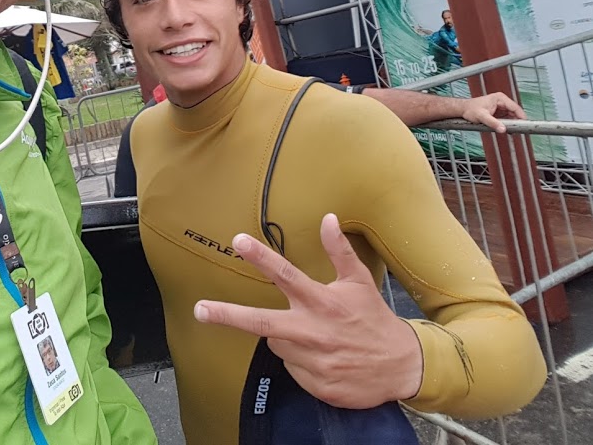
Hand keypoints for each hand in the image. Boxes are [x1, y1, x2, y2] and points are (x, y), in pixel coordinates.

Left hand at [193, 214, 422, 408]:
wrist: (402, 367)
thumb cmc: (375, 319)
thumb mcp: (360, 282)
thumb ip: (339, 251)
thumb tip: (328, 218)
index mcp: (323, 302)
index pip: (286, 275)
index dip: (261, 257)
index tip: (238, 241)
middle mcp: (314, 331)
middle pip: (262, 322)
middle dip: (227, 315)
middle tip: (199, 310)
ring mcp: (313, 360)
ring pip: (277, 343)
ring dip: (287, 337)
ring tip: (315, 335)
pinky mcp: (315, 384)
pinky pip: (292, 367)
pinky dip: (300, 360)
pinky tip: (322, 357)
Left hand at [459, 92, 524, 132]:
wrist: (463, 109)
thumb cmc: (470, 109)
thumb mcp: (482, 117)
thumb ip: (493, 123)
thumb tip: (503, 129)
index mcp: (500, 98)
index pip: (515, 107)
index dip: (521, 116)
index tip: (525, 124)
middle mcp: (502, 101)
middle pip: (515, 112)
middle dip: (517, 121)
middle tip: (519, 130)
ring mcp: (501, 107)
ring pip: (512, 116)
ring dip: (513, 123)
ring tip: (514, 131)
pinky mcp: (498, 113)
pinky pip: (507, 119)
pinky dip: (508, 124)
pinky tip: (508, 130)